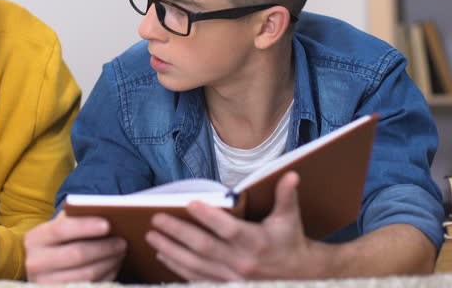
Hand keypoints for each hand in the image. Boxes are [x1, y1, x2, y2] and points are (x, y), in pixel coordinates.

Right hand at [25, 211, 126, 282]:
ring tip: (121, 252)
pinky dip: (107, 275)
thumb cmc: (58, 242)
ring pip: (87, 274)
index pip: (60, 229)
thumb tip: (102, 210)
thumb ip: (73, 217)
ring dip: (109, 262)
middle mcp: (36, 263)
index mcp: (35, 239)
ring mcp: (46, 283)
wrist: (42, 268)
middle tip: (122, 241)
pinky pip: (91, 286)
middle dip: (104, 247)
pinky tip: (113, 266)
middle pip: (77, 254)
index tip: (107, 224)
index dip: (85, 226)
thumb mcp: (58, 227)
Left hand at [146, 172, 317, 280]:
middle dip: (177, 233)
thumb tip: (291, 175)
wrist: (300, 276)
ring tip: (151, 237)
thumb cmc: (289, 240)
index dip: (208, 217)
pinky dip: (178, 268)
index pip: (228, 229)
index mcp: (257, 242)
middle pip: (204, 247)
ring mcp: (233, 278)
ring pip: (195, 265)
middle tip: (156, 219)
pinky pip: (197, 279)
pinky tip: (162, 256)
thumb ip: (286, 196)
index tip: (189, 203)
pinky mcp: (226, 286)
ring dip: (171, 251)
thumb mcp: (289, 218)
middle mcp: (243, 262)